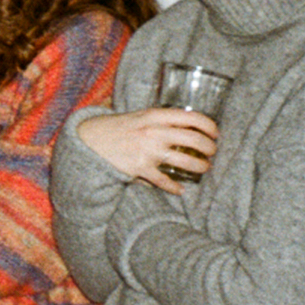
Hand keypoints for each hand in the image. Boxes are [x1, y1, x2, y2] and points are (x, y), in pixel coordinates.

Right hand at [77, 107, 218, 193]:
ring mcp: (148, 151)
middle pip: (194, 139)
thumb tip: (186, 126)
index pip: (193, 117)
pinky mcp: (140, 168)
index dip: (210, 126)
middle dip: (209, 148)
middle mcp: (154, 132)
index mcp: (155, 115)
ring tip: (203, 168)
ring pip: (186, 161)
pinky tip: (180, 190)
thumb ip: (161, 120)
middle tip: (212, 152)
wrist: (89, 140)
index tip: (215, 133)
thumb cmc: (116, 127)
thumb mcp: (140, 116)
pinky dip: (175, 187)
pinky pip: (164, 181)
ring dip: (200, 167)